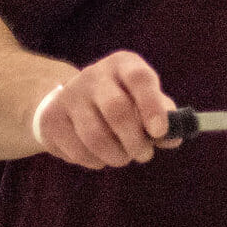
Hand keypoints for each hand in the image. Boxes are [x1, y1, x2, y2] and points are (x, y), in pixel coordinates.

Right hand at [34, 50, 178, 168]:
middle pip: (116, 109)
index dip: (152, 105)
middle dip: (135, 140)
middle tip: (144, 154)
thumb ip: (163, 117)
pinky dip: (95, 161)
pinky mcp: (51, 120)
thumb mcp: (143, 100)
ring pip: (95, 136)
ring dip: (116, 155)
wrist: (68, 102)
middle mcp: (94, 75)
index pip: (139, 78)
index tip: (160, 131)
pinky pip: (78, 150)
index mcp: (123, 65)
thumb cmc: (119, 101)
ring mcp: (69, 96)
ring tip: (123, 157)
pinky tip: (100, 156)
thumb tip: (174, 137)